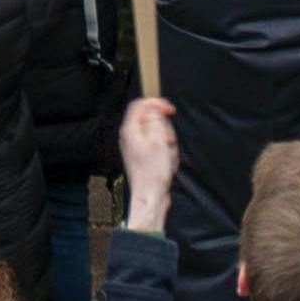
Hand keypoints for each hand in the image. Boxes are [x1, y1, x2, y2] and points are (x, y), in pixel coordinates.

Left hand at [112, 96, 178, 224]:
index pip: (140, 105)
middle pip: (152, 120)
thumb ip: (156, 119)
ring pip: (158, 134)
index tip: (169, 110)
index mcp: (130, 130)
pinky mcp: (144, 157)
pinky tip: (166, 163)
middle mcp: (131, 137)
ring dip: (167, 143)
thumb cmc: (153, 173)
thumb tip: (155, 107)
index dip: (156, 104)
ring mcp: (137, 148)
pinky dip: (166, 152)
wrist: (151, 196)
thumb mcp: (158, 139)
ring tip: (167, 156)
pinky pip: (159, 147)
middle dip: (165, 129)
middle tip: (167, 141)